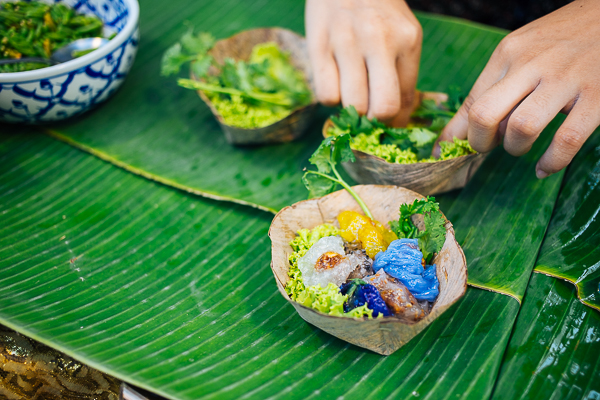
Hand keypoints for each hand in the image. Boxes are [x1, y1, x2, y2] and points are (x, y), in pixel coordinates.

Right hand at [305, 0, 421, 125]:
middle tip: (369, 111)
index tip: (387, 122)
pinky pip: (325, 95)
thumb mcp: (403, 34)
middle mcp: (378, 41)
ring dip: (351, 108)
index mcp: (406, 40)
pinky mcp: (318, 45)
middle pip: (381, 108)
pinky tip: (334, 80)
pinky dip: (330, 97)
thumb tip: (395, 120)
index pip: (405, 99)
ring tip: (351, 91)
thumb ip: (403, 74)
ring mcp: (346, 42)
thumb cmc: (379, 11)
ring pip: (352, 104)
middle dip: (375, 119)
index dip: (396, 120)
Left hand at [438, 0, 599, 177]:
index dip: (459, 134)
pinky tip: (546, 167)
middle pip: (485, 115)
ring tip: (520, 148)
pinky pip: (567, 139)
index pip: (472, 102)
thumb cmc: (561, 40)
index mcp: (508, 54)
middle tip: (489, 147)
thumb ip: (492, 87)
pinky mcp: (597, 96)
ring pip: (522, 128)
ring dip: (515, 148)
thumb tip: (457, 132)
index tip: (452, 151)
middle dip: (480, 143)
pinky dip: (552, 161)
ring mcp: (565, 80)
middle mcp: (532, 65)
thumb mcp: (520, 51)